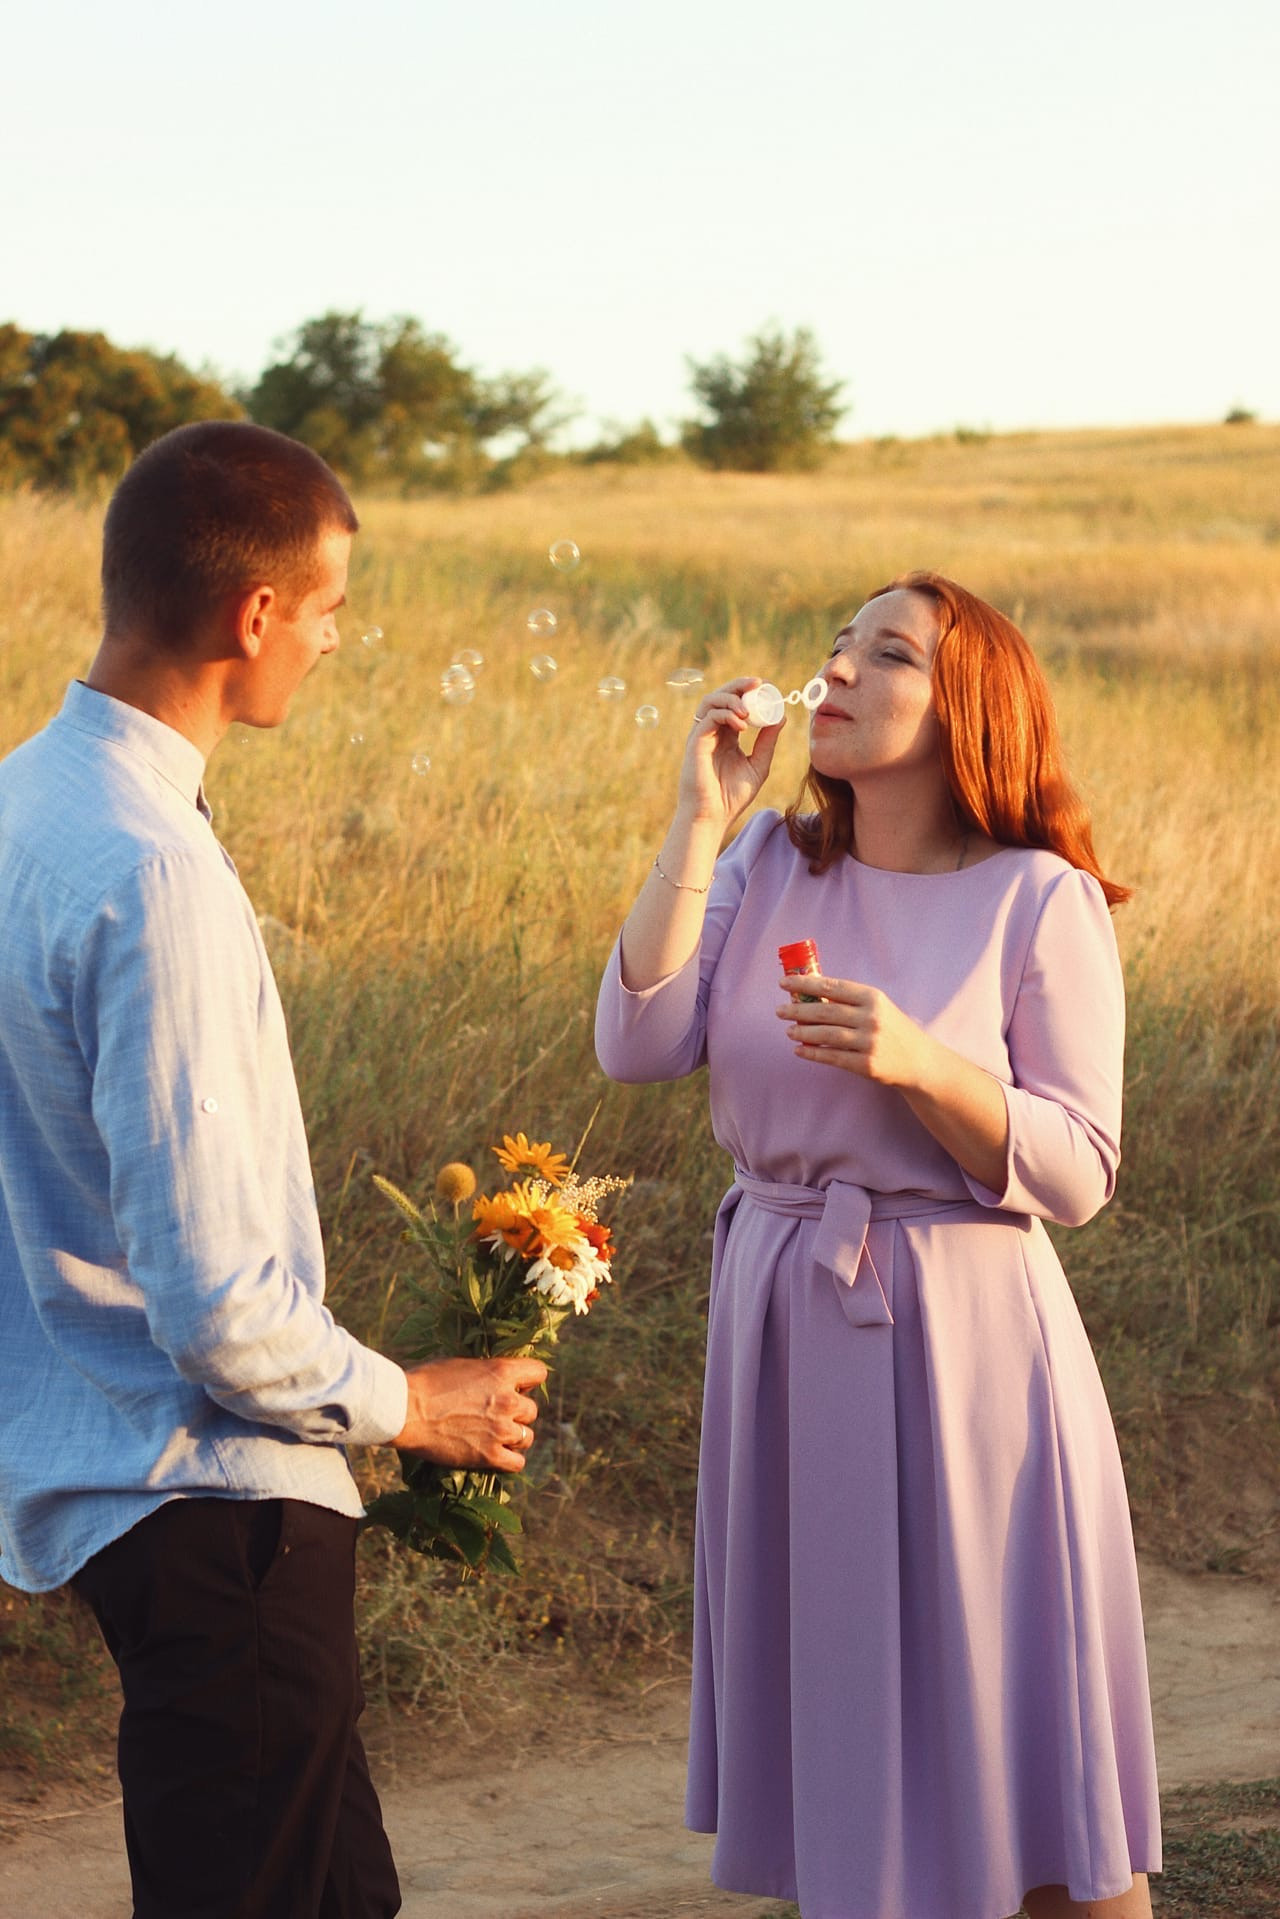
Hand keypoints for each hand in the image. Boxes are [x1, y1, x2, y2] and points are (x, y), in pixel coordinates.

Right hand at [393, 1355, 547, 1470]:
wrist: (404, 1410)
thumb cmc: (425, 1382)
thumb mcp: (461, 1365)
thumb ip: (485, 1373)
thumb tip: (492, 1378)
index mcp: (501, 1371)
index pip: (539, 1373)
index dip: (528, 1381)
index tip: (516, 1386)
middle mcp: (507, 1400)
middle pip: (532, 1410)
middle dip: (517, 1413)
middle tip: (497, 1416)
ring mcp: (500, 1429)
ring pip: (527, 1437)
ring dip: (514, 1437)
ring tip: (494, 1437)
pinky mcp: (489, 1455)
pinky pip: (517, 1463)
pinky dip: (509, 1460)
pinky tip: (495, 1455)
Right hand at [677, 678, 783, 831]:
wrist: (713, 816)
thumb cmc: (732, 796)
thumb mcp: (758, 765)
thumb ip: (767, 742)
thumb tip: (781, 717)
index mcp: (726, 736)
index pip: (735, 704)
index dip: (748, 692)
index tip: (767, 687)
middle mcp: (712, 732)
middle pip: (721, 696)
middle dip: (739, 685)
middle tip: (759, 683)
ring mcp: (702, 735)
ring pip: (710, 701)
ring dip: (731, 698)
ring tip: (748, 709)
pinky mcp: (695, 742)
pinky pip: (708, 717)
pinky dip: (726, 715)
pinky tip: (742, 725)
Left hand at [777, 974, 933, 1088]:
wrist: (919, 1062)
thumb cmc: (893, 1030)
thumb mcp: (878, 1007)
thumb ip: (849, 1000)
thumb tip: (810, 992)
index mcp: (873, 998)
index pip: (832, 987)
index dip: (805, 984)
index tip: (784, 983)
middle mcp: (872, 1018)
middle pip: (826, 1012)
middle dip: (798, 1010)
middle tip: (780, 1010)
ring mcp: (869, 1042)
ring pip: (827, 1035)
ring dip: (803, 1032)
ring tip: (788, 1030)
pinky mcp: (866, 1065)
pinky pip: (833, 1057)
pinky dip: (813, 1053)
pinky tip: (800, 1050)